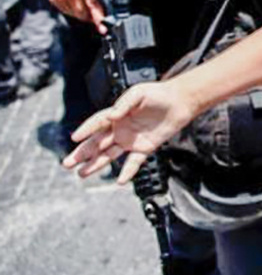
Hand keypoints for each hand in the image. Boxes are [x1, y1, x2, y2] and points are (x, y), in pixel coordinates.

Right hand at [47, 0, 106, 33]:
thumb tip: (116, 1)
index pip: (91, 2)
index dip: (98, 15)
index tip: (102, 26)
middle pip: (83, 13)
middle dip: (94, 16)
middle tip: (101, 14)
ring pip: (76, 14)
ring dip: (85, 14)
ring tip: (88, 3)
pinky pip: (68, 11)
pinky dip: (76, 10)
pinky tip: (78, 0)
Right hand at [61, 81, 197, 183]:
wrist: (180, 102)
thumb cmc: (158, 94)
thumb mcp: (139, 93)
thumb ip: (124, 104)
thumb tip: (112, 116)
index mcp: (116, 114)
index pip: (97, 124)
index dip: (86, 129)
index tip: (75, 137)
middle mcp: (120, 129)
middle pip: (97, 143)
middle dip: (82, 153)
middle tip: (67, 163)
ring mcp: (131, 139)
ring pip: (109, 155)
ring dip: (96, 164)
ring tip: (81, 174)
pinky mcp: (145, 148)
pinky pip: (134, 162)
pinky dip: (127, 171)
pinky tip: (120, 181)